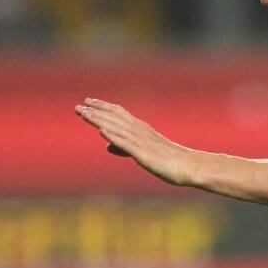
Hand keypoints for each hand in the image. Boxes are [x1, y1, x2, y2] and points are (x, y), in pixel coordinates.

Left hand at [75, 98, 190, 184]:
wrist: (190, 166)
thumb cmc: (170, 160)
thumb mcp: (143, 152)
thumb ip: (124, 148)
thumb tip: (106, 146)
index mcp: (141, 129)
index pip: (119, 113)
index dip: (103, 106)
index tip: (88, 101)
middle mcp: (140, 132)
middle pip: (114, 118)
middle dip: (95, 111)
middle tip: (78, 106)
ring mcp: (142, 142)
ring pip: (117, 128)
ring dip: (99, 120)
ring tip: (84, 114)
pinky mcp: (144, 154)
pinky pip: (127, 143)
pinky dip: (114, 136)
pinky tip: (102, 131)